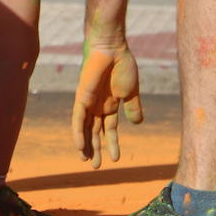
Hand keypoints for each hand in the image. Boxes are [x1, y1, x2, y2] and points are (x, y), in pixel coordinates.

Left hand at [72, 33, 143, 166]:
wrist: (112, 48)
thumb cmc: (122, 65)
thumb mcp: (131, 91)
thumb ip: (133, 107)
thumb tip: (137, 124)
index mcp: (110, 104)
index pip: (109, 129)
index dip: (111, 143)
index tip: (116, 159)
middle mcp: (97, 105)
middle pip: (94, 132)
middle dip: (96, 149)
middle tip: (96, 167)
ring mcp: (88, 102)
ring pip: (85, 129)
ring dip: (86, 146)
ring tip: (88, 162)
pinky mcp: (81, 97)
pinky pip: (78, 119)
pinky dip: (78, 133)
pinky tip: (80, 146)